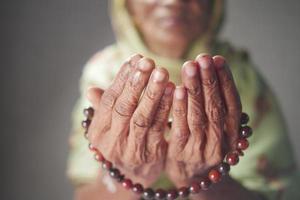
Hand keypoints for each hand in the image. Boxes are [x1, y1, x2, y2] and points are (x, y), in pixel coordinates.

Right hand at [87, 54, 174, 185]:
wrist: (130, 175)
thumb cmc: (120, 141)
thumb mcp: (106, 127)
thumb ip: (102, 108)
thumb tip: (91, 90)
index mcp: (99, 130)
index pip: (109, 100)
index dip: (122, 78)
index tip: (134, 59)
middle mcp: (112, 140)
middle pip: (125, 107)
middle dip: (137, 83)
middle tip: (148, 61)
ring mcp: (132, 148)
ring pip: (142, 117)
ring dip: (153, 93)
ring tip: (161, 72)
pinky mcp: (151, 153)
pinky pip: (159, 128)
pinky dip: (166, 108)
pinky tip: (173, 91)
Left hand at [166, 54, 241, 185]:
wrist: (193, 177)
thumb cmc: (205, 144)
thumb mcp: (218, 128)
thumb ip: (217, 106)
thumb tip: (213, 73)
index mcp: (232, 132)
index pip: (232, 103)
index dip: (226, 80)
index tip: (218, 59)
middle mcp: (220, 140)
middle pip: (216, 106)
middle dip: (210, 80)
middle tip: (203, 57)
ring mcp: (201, 147)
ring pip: (199, 115)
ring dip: (195, 89)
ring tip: (190, 66)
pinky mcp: (181, 152)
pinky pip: (181, 128)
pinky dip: (180, 108)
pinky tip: (177, 90)